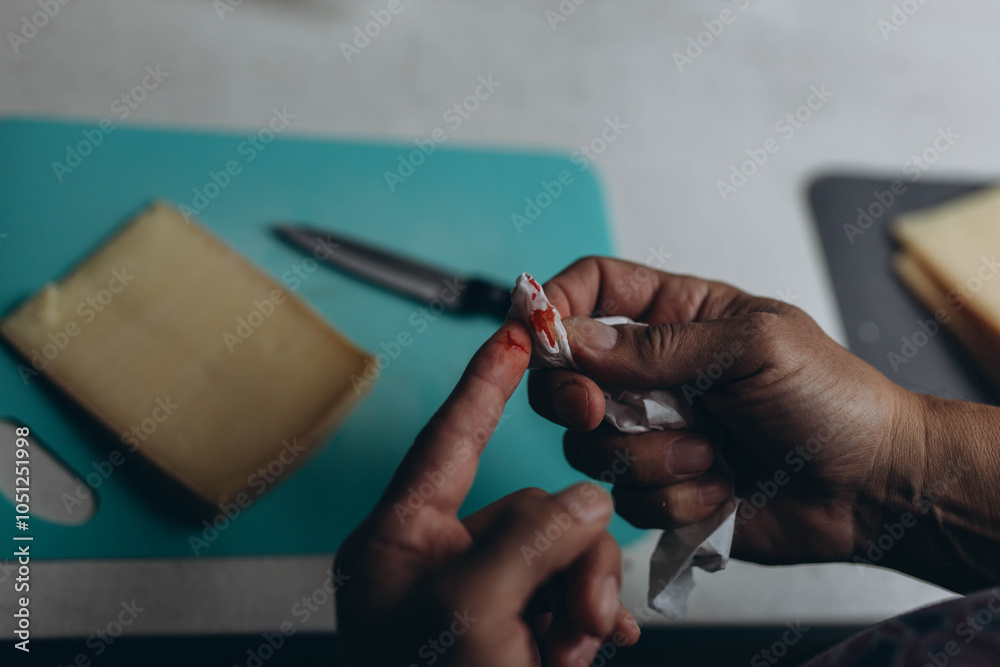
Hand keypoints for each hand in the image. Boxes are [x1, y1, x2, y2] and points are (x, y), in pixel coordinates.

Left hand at [335, 322, 639, 666]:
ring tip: (573, 650)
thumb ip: (531, 537)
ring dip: (583, 597)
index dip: (484, 382)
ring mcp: (476, 601)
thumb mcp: (473, 614)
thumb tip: (582, 499)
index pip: (447, 440)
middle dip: (570, 555)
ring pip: (559, 553)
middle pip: (527, 509)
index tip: (514, 333)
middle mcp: (434, 565)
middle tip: (580, 615)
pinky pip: (567, 594)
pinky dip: (587, 618)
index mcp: (397, 544)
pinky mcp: (511, 633)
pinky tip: (591, 648)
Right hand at [528, 257, 923, 565]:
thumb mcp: (752, 346)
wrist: (872, 488)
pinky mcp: (662, 488)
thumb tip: (573, 338)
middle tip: (601, 412)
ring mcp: (654, 433)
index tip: (533, 331)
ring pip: (590, 444)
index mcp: (676, 317)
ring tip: (711, 455)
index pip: (593, 288)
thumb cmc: (831, 399)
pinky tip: (719, 489)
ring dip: (648, 457)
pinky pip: (625, 496)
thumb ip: (657, 346)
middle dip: (574, 398)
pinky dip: (672, 498)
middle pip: (566, 375)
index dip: (554, 304)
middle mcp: (653, 373)